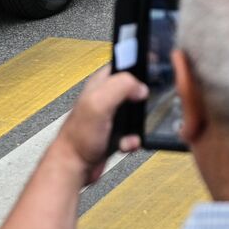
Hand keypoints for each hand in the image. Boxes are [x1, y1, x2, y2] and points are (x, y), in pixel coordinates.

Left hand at [51, 68, 146, 186]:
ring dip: (139, 124)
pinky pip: (135, 132)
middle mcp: (106, 96)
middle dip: (143, 100)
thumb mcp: (98, 103)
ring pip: (138, 113)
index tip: (154, 66)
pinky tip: (126, 142)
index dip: (140, 62)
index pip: (124, 62)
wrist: (74, 166)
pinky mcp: (116, 132)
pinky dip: (133, 139)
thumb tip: (141, 86)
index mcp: (101, 82)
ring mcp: (112, 115)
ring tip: (132, 129)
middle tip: (143, 106)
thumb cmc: (77, 137)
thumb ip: (120, 87)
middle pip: (136, 88)